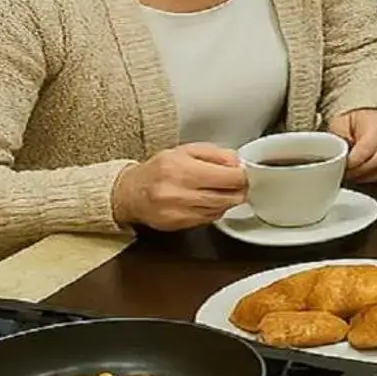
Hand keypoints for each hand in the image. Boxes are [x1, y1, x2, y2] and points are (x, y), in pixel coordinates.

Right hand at [111, 144, 247, 229]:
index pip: (229, 177)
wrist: (130, 192)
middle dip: (239, 190)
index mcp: (183, 169)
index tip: (246, 173)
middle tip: (240, 184)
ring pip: (220, 209)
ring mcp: (178, 211)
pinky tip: (208, 201)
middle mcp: (179, 192)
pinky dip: (214, 211)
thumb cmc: (159, 169)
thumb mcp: (187, 150)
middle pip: (227, 197)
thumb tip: (238, 162)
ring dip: (228, 201)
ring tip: (223, 191)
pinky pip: (208, 219)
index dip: (243, 176)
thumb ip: (216, 154)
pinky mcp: (177, 225)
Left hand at [327, 108, 376, 181]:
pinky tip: (364, 173)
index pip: (366, 149)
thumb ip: (338, 137)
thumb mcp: (341, 122)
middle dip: (358, 171)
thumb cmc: (357, 119)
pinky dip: (375, 175)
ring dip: (366, 175)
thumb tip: (336, 151)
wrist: (373, 114)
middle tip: (344, 172)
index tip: (339, 165)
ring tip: (353, 172)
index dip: (351, 162)